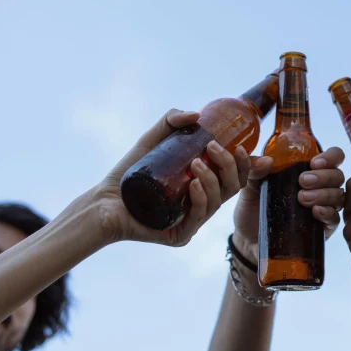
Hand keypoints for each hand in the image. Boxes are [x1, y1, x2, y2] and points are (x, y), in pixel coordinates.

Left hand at [94, 109, 251, 245]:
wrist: (104, 200)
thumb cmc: (129, 173)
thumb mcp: (153, 140)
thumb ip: (171, 121)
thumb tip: (196, 115)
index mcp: (204, 186)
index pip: (234, 176)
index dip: (247, 165)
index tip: (243, 148)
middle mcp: (202, 204)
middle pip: (232, 187)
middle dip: (229, 165)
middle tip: (212, 146)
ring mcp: (193, 222)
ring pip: (217, 201)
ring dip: (212, 179)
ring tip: (196, 163)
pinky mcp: (179, 235)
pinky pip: (198, 217)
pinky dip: (200, 200)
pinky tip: (194, 185)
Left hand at [232, 146, 346, 265]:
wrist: (248, 243)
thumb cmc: (252, 212)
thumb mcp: (248, 189)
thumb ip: (253, 171)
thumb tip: (267, 160)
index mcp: (306, 172)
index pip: (332, 158)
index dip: (330, 157)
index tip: (314, 162)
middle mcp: (319, 189)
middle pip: (337, 176)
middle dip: (323, 176)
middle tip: (303, 181)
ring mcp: (322, 209)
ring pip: (339, 196)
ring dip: (324, 194)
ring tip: (303, 198)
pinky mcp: (322, 230)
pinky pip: (335, 219)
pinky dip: (328, 213)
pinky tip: (315, 212)